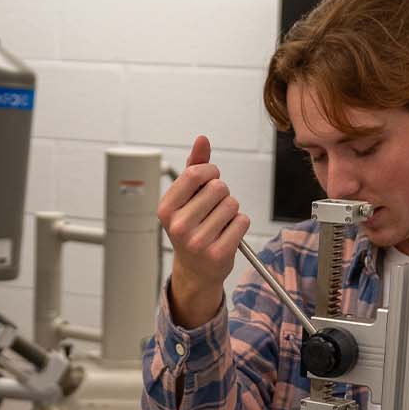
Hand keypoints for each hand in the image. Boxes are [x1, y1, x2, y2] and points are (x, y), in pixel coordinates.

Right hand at [158, 135, 249, 327]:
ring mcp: (198, 242)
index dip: (210, 171)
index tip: (210, 180)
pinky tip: (227, 234)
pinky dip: (240, 225)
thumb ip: (194, 166)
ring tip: (219, 223)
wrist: (196, 270)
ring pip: (232, 204)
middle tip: (213, 208)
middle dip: (222, 193)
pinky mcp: (219, 253)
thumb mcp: (187, 197)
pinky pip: (242, 221)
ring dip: (231, 210)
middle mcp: (178, 226)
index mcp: (166, 209)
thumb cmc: (192, 227)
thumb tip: (202, 140)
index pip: (196, 173)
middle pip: (218, 187)